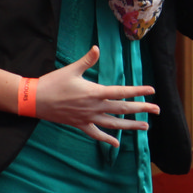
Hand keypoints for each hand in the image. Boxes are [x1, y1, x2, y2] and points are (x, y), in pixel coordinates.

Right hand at [35, 45, 159, 145]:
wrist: (35, 100)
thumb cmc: (53, 83)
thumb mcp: (71, 69)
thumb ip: (87, 60)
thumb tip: (96, 48)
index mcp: (94, 92)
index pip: (121, 91)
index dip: (138, 91)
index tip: (151, 91)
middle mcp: (94, 107)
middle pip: (122, 108)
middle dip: (141, 109)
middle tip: (157, 110)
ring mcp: (88, 118)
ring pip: (114, 124)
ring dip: (130, 126)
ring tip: (145, 127)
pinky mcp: (80, 125)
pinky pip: (96, 134)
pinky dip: (107, 139)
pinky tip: (117, 143)